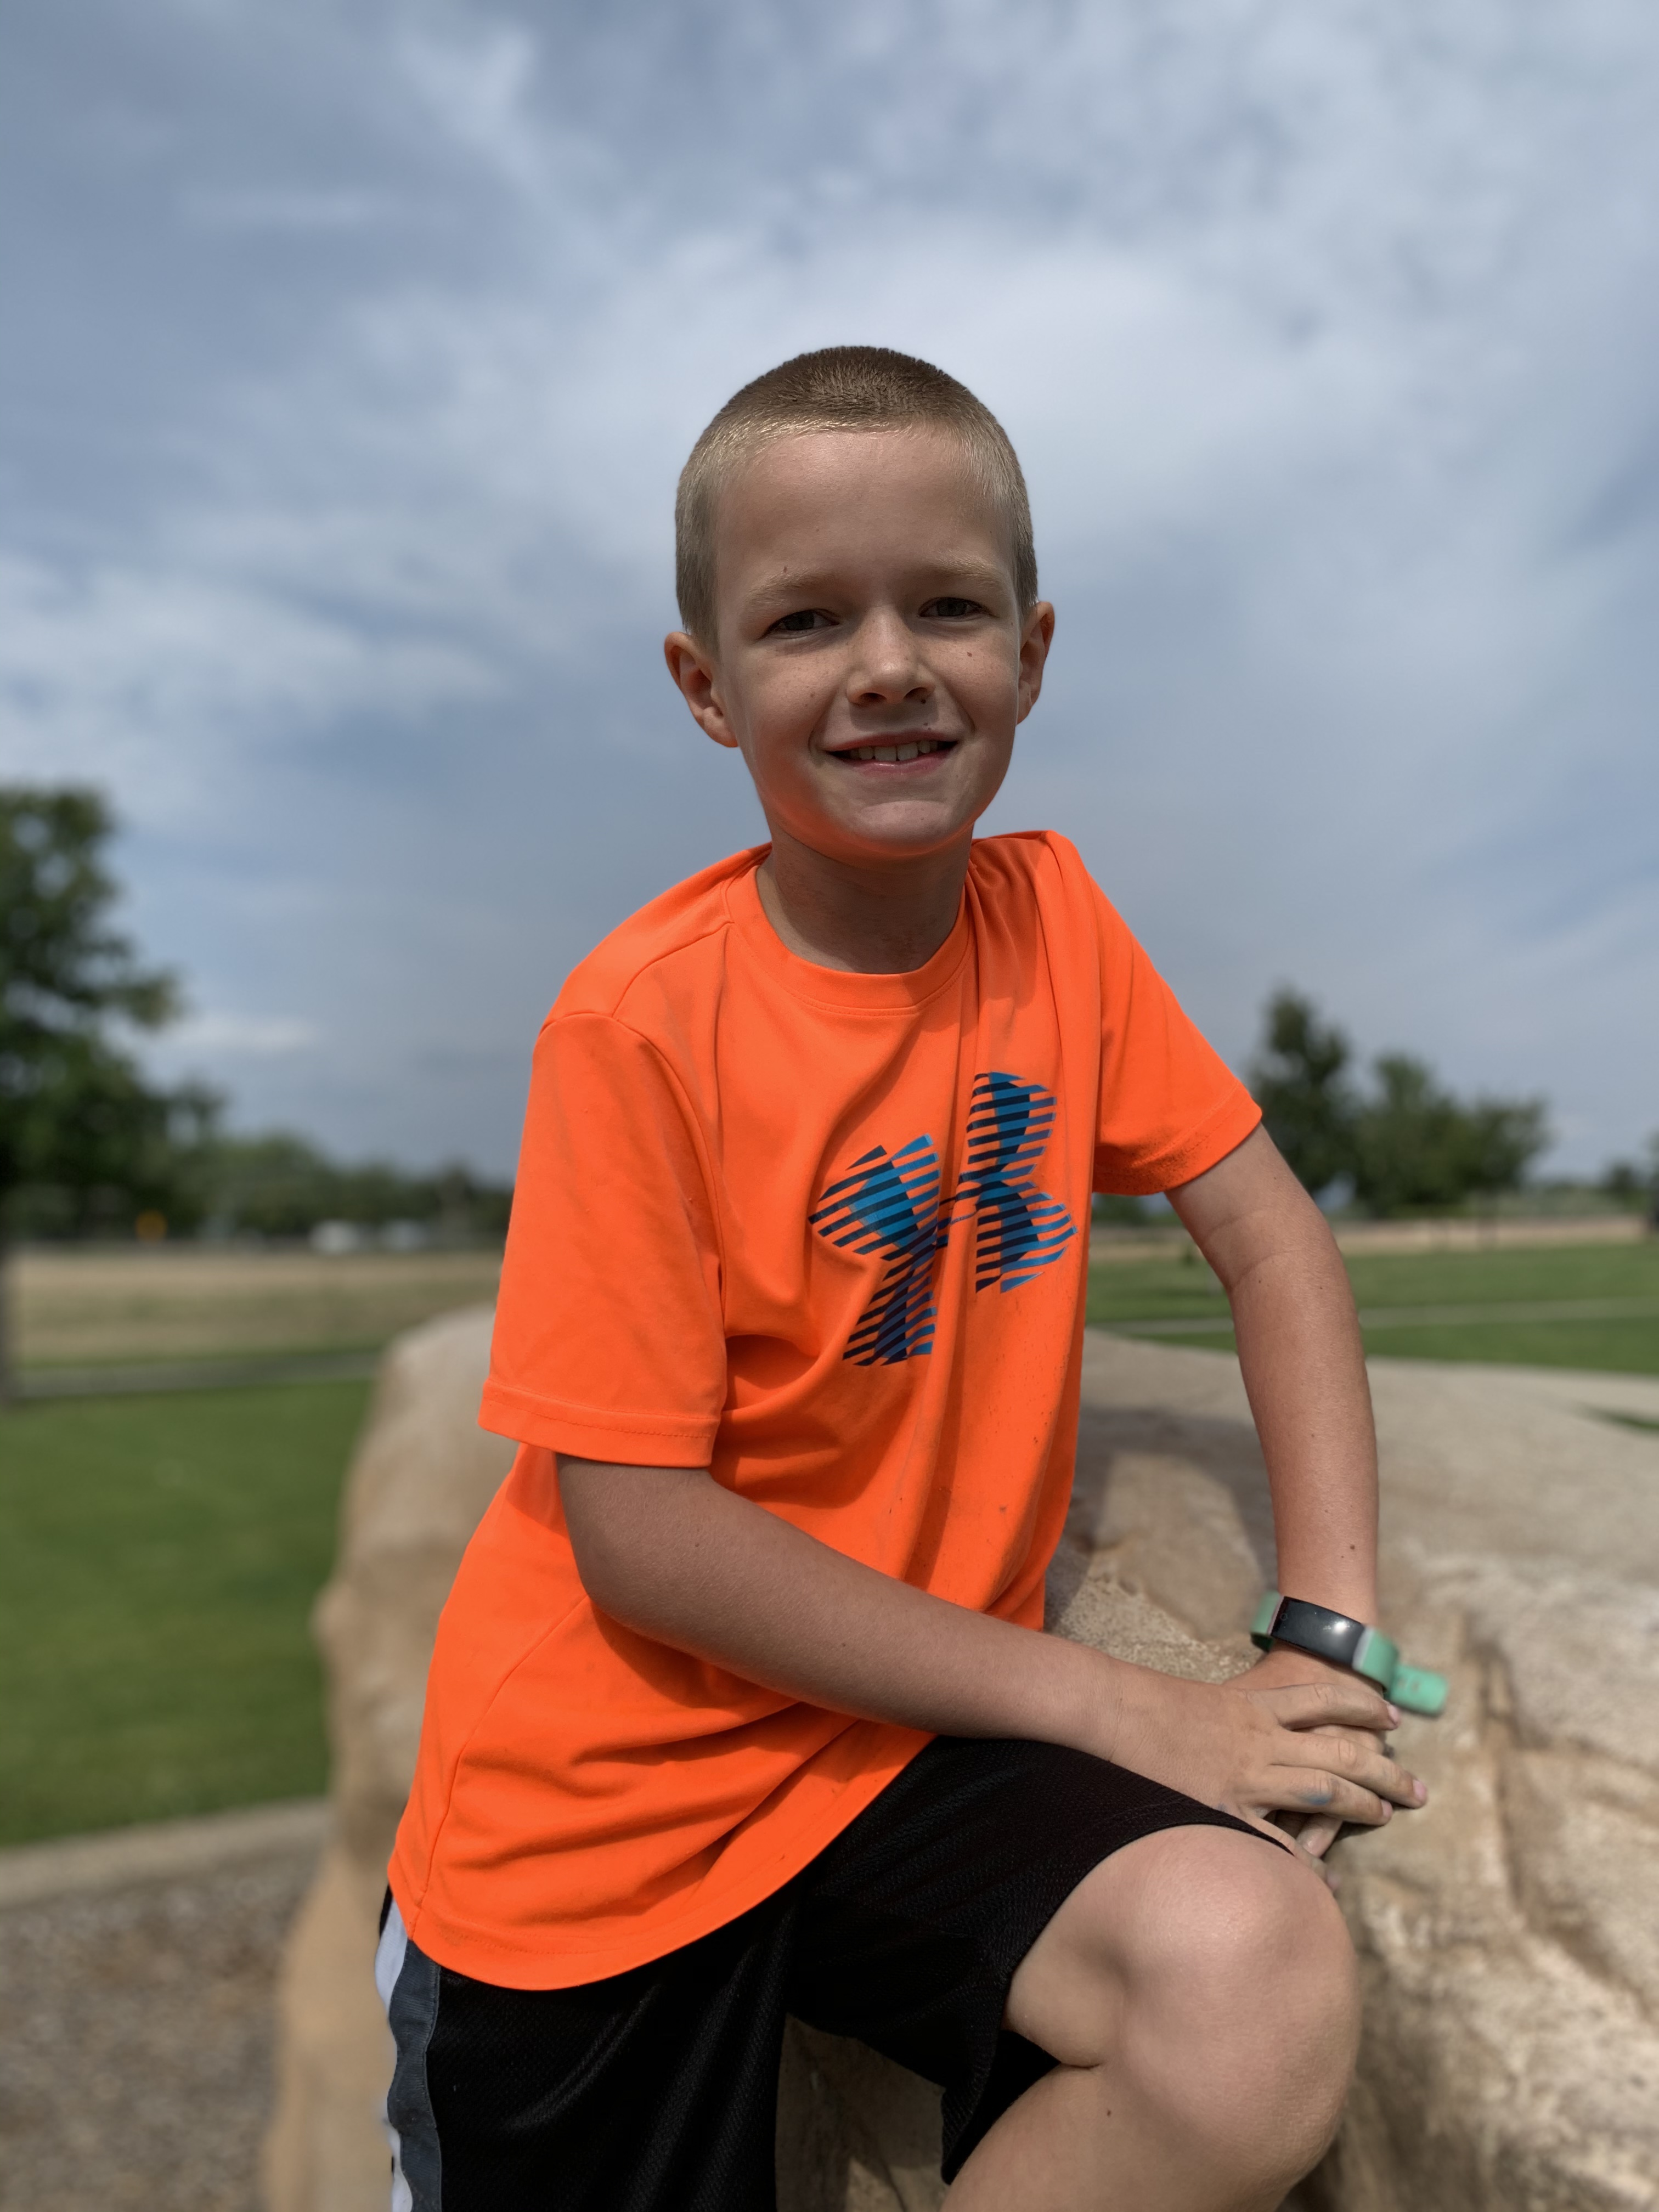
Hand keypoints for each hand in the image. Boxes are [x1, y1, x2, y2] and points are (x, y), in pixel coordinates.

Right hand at [1100, 1660, 1425, 1876]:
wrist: (1109, 1708)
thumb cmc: (1142, 1701)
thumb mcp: (1198, 1700)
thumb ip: (1229, 1717)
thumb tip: (1242, 1729)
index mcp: (1253, 1707)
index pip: (1323, 1700)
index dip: (1361, 1708)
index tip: (1391, 1720)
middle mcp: (1260, 1738)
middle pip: (1340, 1750)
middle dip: (1384, 1770)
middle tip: (1418, 1789)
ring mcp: (1246, 1774)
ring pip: (1323, 1789)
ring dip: (1362, 1804)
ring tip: (1389, 1816)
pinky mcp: (1225, 1807)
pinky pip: (1277, 1842)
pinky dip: (1306, 1864)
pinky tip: (1328, 1882)